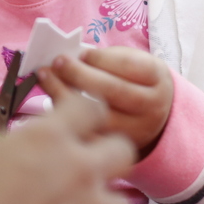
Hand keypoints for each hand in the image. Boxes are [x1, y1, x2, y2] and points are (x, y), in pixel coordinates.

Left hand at [37, 46, 173, 152]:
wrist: (154, 112)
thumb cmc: (132, 78)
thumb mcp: (129, 61)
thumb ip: (105, 59)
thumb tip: (70, 57)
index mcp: (156, 79)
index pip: (129, 66)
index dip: (101, 59)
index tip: (80, 53)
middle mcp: (152, 107)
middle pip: (114, 90)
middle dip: (81, 74)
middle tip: (58, 62)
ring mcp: (137, 131)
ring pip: (100, 116)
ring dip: (67, 95)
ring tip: (46, 77)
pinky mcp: (118, 149)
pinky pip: (88, 133)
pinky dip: (66, 118)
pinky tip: (50, 101)